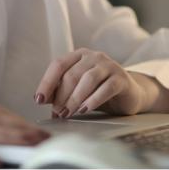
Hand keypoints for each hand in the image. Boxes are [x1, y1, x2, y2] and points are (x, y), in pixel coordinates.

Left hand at [34, 48, 153, 118]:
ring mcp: (109, 65)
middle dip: (62, 96)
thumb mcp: (78, 90)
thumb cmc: (99, 91)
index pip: (58, 64)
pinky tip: (84, 109)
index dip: (47, 82)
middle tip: (58, 112)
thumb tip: (42, 101)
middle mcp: (94, 56)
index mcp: (79, 55)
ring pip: (88, 79)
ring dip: (75, 99)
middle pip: (72, 74)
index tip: (39, 99)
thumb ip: (61, 92)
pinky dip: (93, 100)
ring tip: (68, 113)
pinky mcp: (121, 78)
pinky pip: (106, 88)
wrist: (129, 94)